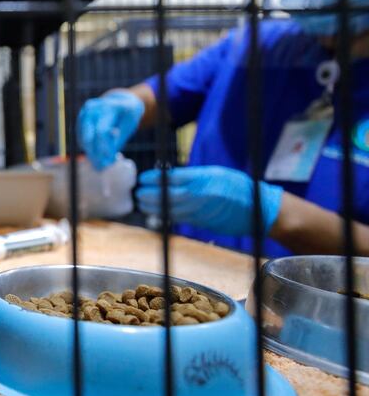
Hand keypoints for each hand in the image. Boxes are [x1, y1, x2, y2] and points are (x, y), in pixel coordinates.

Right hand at [77, 90, 144, 169]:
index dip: (103, 148)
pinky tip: (96, 153)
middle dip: (94, 154)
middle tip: (100, 168)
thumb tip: (106, 162)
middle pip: (89, 136)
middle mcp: (94, 107)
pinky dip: (88, 147)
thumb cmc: (127, 116)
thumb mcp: (128, 127)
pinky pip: (81, 137)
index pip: (102, 131)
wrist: (120, 101)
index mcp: (110, 107)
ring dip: (90, 153)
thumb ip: (117, 142)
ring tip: (99, 165)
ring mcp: (85, 112)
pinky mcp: (80, 117)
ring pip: (83, 138)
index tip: (108, 162)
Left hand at [136, 166, 283, 235]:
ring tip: (141, 203)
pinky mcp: (203, 222)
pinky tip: (156, 213)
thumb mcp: (214, 173)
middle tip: (137, 193)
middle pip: (168, 195)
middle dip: (149, 194)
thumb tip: (167, 178)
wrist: (258, 208)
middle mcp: (202, 194)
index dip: (154, 179)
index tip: (143, 178)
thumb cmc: (236, 186)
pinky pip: (180, 219)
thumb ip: (192, 176)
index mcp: (204, 178)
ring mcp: (203, 210)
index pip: (173, 178)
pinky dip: (166, 215)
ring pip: (171, 209)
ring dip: (154, 207)